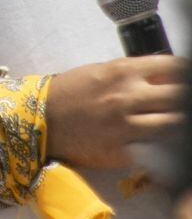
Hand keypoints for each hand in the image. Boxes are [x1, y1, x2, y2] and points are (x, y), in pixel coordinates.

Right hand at [46, 55, 183, 168]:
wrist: (41, 117)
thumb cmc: (71, 90)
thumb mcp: (101, 71)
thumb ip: (134, 74)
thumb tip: (167, 78)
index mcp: (122, 72)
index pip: (172, 68)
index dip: (183, 73)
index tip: (182, 79)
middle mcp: (128, 96)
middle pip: (178, 97)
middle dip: (181, 99)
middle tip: (174, 102)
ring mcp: (126, 125)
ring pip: (173, 125)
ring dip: (174, 123)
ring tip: (167, 121)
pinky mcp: (122, 150)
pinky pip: (155, 149)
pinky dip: (160, 144)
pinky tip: (156, 140)